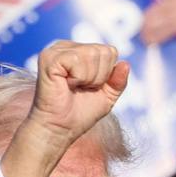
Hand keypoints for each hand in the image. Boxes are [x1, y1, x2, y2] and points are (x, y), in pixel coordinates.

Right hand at [0, 42, 129, 176]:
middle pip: (103, 51)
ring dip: (88, 78)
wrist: (59, 129)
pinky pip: (77, 59)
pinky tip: (65, 85)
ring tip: (72, 88)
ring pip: (92, 54)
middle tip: (80, 89)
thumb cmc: (79, 114)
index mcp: (79, 51)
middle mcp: (67, 47)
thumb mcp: (106, 97)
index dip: (106, 75)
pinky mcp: (49, 58)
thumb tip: (126, 63)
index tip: (89, 88)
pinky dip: (78, 78)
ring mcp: (56, 50)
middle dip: (98, 77)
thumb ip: (118, 81)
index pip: (110, 51)